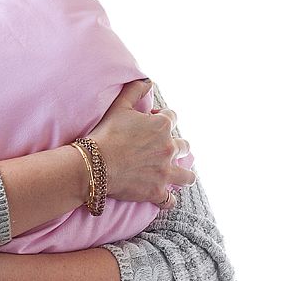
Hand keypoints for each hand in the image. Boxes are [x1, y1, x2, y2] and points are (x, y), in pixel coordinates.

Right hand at [88, 79, 194, 209]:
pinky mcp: (157, 191)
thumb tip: (147, 80)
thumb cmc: (105, 133)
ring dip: (182, 174)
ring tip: (173, 175)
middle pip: (184, 146)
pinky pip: (170, 200)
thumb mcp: (118, 106)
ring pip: (187, 176)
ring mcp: (165, 172)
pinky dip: (167, 199)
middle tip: (158, 150)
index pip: (173, 117)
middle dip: (175, 147)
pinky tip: (162, 197)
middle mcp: (169, 148)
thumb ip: (135, 90)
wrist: (94, 163)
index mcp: (162, 126)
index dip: (162, 119)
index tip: (149, 124)